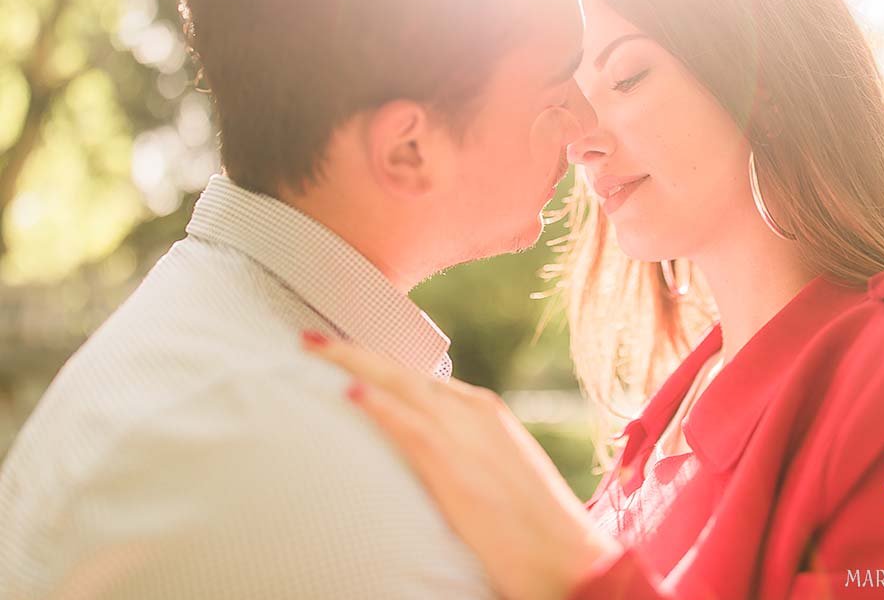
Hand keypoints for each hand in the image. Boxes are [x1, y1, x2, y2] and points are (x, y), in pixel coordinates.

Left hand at [301, 331, 620, 599]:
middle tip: (310, 338)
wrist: (565, 554)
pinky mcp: (452, 463)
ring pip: (397, 382)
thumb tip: (428, 458)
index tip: (345, 353)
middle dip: (353, 350)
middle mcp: (473, 410)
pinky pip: (406, 424)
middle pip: (401, 368)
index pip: (421, 375)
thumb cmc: (532, 525)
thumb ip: (462, 453)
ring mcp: (463, 432)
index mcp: (484, 411)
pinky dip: (378, 405)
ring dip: (351, 362)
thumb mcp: (496, 472)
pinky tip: (348, 392)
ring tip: (312, 348)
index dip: (378, 363)